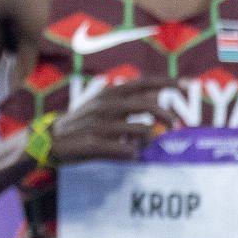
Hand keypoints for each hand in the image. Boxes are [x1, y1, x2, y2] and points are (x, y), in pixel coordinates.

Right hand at [45, 78, 172, 164]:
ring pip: (141, 129)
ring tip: (144, 144)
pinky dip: (133, 153)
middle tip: (175, 124)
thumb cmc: (82, 124)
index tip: (188, 84)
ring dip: (148, 139)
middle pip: (147, 105)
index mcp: (109, 94)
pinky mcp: (93, 143)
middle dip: (166, 114)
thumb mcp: (102, 108)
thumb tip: (157, 108)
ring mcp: (100, 125)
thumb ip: (127, 106)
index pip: (143, 83)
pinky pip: (126, 149)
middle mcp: (106, 106)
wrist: (49, 140)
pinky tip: (130, 155)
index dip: (166, 82)